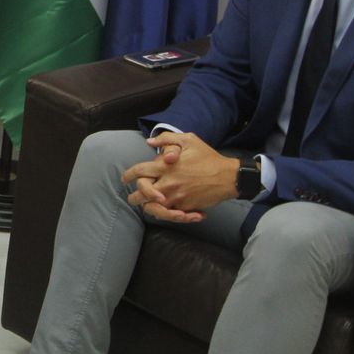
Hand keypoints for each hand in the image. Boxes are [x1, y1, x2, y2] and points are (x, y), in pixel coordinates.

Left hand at [122, 132, 238, 218]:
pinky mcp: (184, 207)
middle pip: (140, 194)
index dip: (128, 175)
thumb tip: (150, 142)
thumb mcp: (189, 140)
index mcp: (164, 167)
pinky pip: (169, 214)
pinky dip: (166, 214)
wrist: (228, 177)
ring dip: (148, 207)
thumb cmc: (208, 157)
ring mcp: (175, 197)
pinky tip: (166, 210)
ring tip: (146, 206)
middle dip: (134, 197)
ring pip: (152, 208)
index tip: (125, 178)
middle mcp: (167, 183)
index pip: (138, 172)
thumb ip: (167, 139)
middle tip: (132, 197)